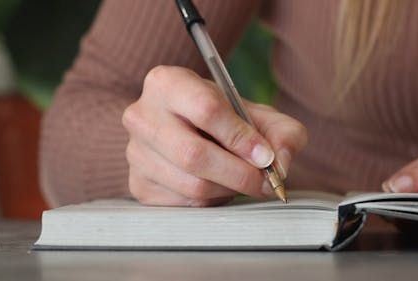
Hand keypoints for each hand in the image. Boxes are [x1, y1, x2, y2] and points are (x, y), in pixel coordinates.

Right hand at [122, 66, 306, 206]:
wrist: (188, 130)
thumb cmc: (223, 120)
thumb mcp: (258, 115)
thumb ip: (282, 132)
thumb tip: (279, 164)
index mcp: (167, 83)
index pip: (206, 110)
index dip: (241, 137)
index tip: (265, 155)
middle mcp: (141, 116)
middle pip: (193, 154)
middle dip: (239, 174)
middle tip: (264, 181)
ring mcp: (135, 153)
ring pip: (191, 184)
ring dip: (228, 189)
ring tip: (240, 179)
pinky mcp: (138, 184)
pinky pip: (183, 203)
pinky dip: (211, 201)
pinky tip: (217, 185)